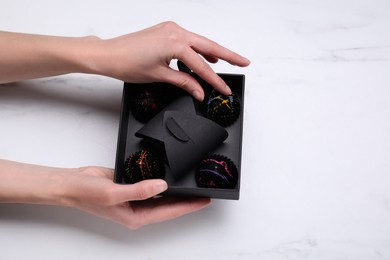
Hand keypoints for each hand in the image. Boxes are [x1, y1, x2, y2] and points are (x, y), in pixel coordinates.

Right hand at [61, 166, 210, 228]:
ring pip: (162, 195)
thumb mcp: (114, 193)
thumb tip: (162, 185)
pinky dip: (162, 181)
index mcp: (136, 216)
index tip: (204, 200)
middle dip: (187, 201)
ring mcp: (135, 197)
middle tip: (204, 193)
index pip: (169, 212)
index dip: (188, 206)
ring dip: (176, 191)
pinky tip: (170, 176)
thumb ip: (139, 190)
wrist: (72, 184)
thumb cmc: (87, 194)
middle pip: (169, 205)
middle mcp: (138, 208)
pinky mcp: (132, 185)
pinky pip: (151, 183)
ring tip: (192, 185)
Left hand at [94, 21, 249, 99]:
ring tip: (229, 61)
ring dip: (214, 51)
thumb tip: (199, 90)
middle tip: (244, 62)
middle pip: (209, 46)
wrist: (108, 54)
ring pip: (199, 41)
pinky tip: (206, 55)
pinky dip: (198, 48)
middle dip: (228, 55)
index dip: (215, 80)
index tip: (224, 89)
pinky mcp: (165, 31)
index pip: (202, 66)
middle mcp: (175, 32)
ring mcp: (170, 29)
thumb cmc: (127, 63)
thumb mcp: (159, 76)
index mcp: (175, 43)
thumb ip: (184, 82)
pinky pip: (188, 40)